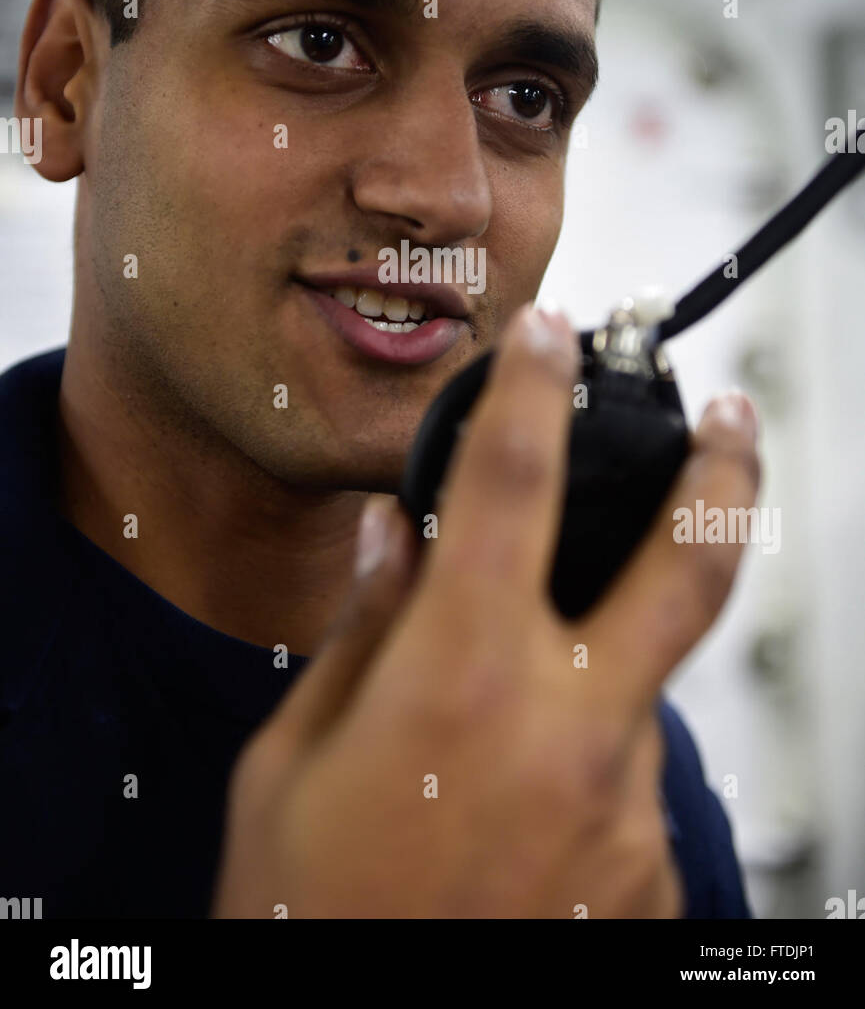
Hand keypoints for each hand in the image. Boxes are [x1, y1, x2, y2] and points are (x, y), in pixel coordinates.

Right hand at [211, 304, 759, 917]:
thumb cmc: (310, 918)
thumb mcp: (292, 766)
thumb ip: (359, 637)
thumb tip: (392, 540)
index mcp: (463, 678)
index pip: (512, 482)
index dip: (532, 387)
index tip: (546, 337)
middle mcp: (569, 728)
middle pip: (691, 565)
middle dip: (723, 469)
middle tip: (734, 415)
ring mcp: (624, 806)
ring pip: (640, 687)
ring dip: (597, 667)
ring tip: (509, 723)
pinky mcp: (644, 875)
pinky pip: (623, 780)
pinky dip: (580, 765)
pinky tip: (514, 818)